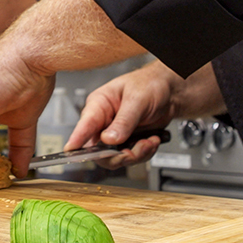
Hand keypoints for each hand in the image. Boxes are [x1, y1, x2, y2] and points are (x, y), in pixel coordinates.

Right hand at [65, 60, 180, 167]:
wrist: (171, 91)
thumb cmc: (150, 84)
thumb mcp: (137, 99)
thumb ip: (124, 120)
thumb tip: (109, 139)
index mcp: (99, 104)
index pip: (83, 125)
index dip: (76, 140)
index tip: (71, 152)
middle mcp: (103, 122)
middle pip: (97, 150)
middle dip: (117, 155)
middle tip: (133, 152)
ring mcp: (115, 134)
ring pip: (115, 157)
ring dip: (135, 154)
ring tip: (149, 142)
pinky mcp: (127, 141)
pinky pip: (130, 157)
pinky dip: (144, 153)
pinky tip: (151, 141)